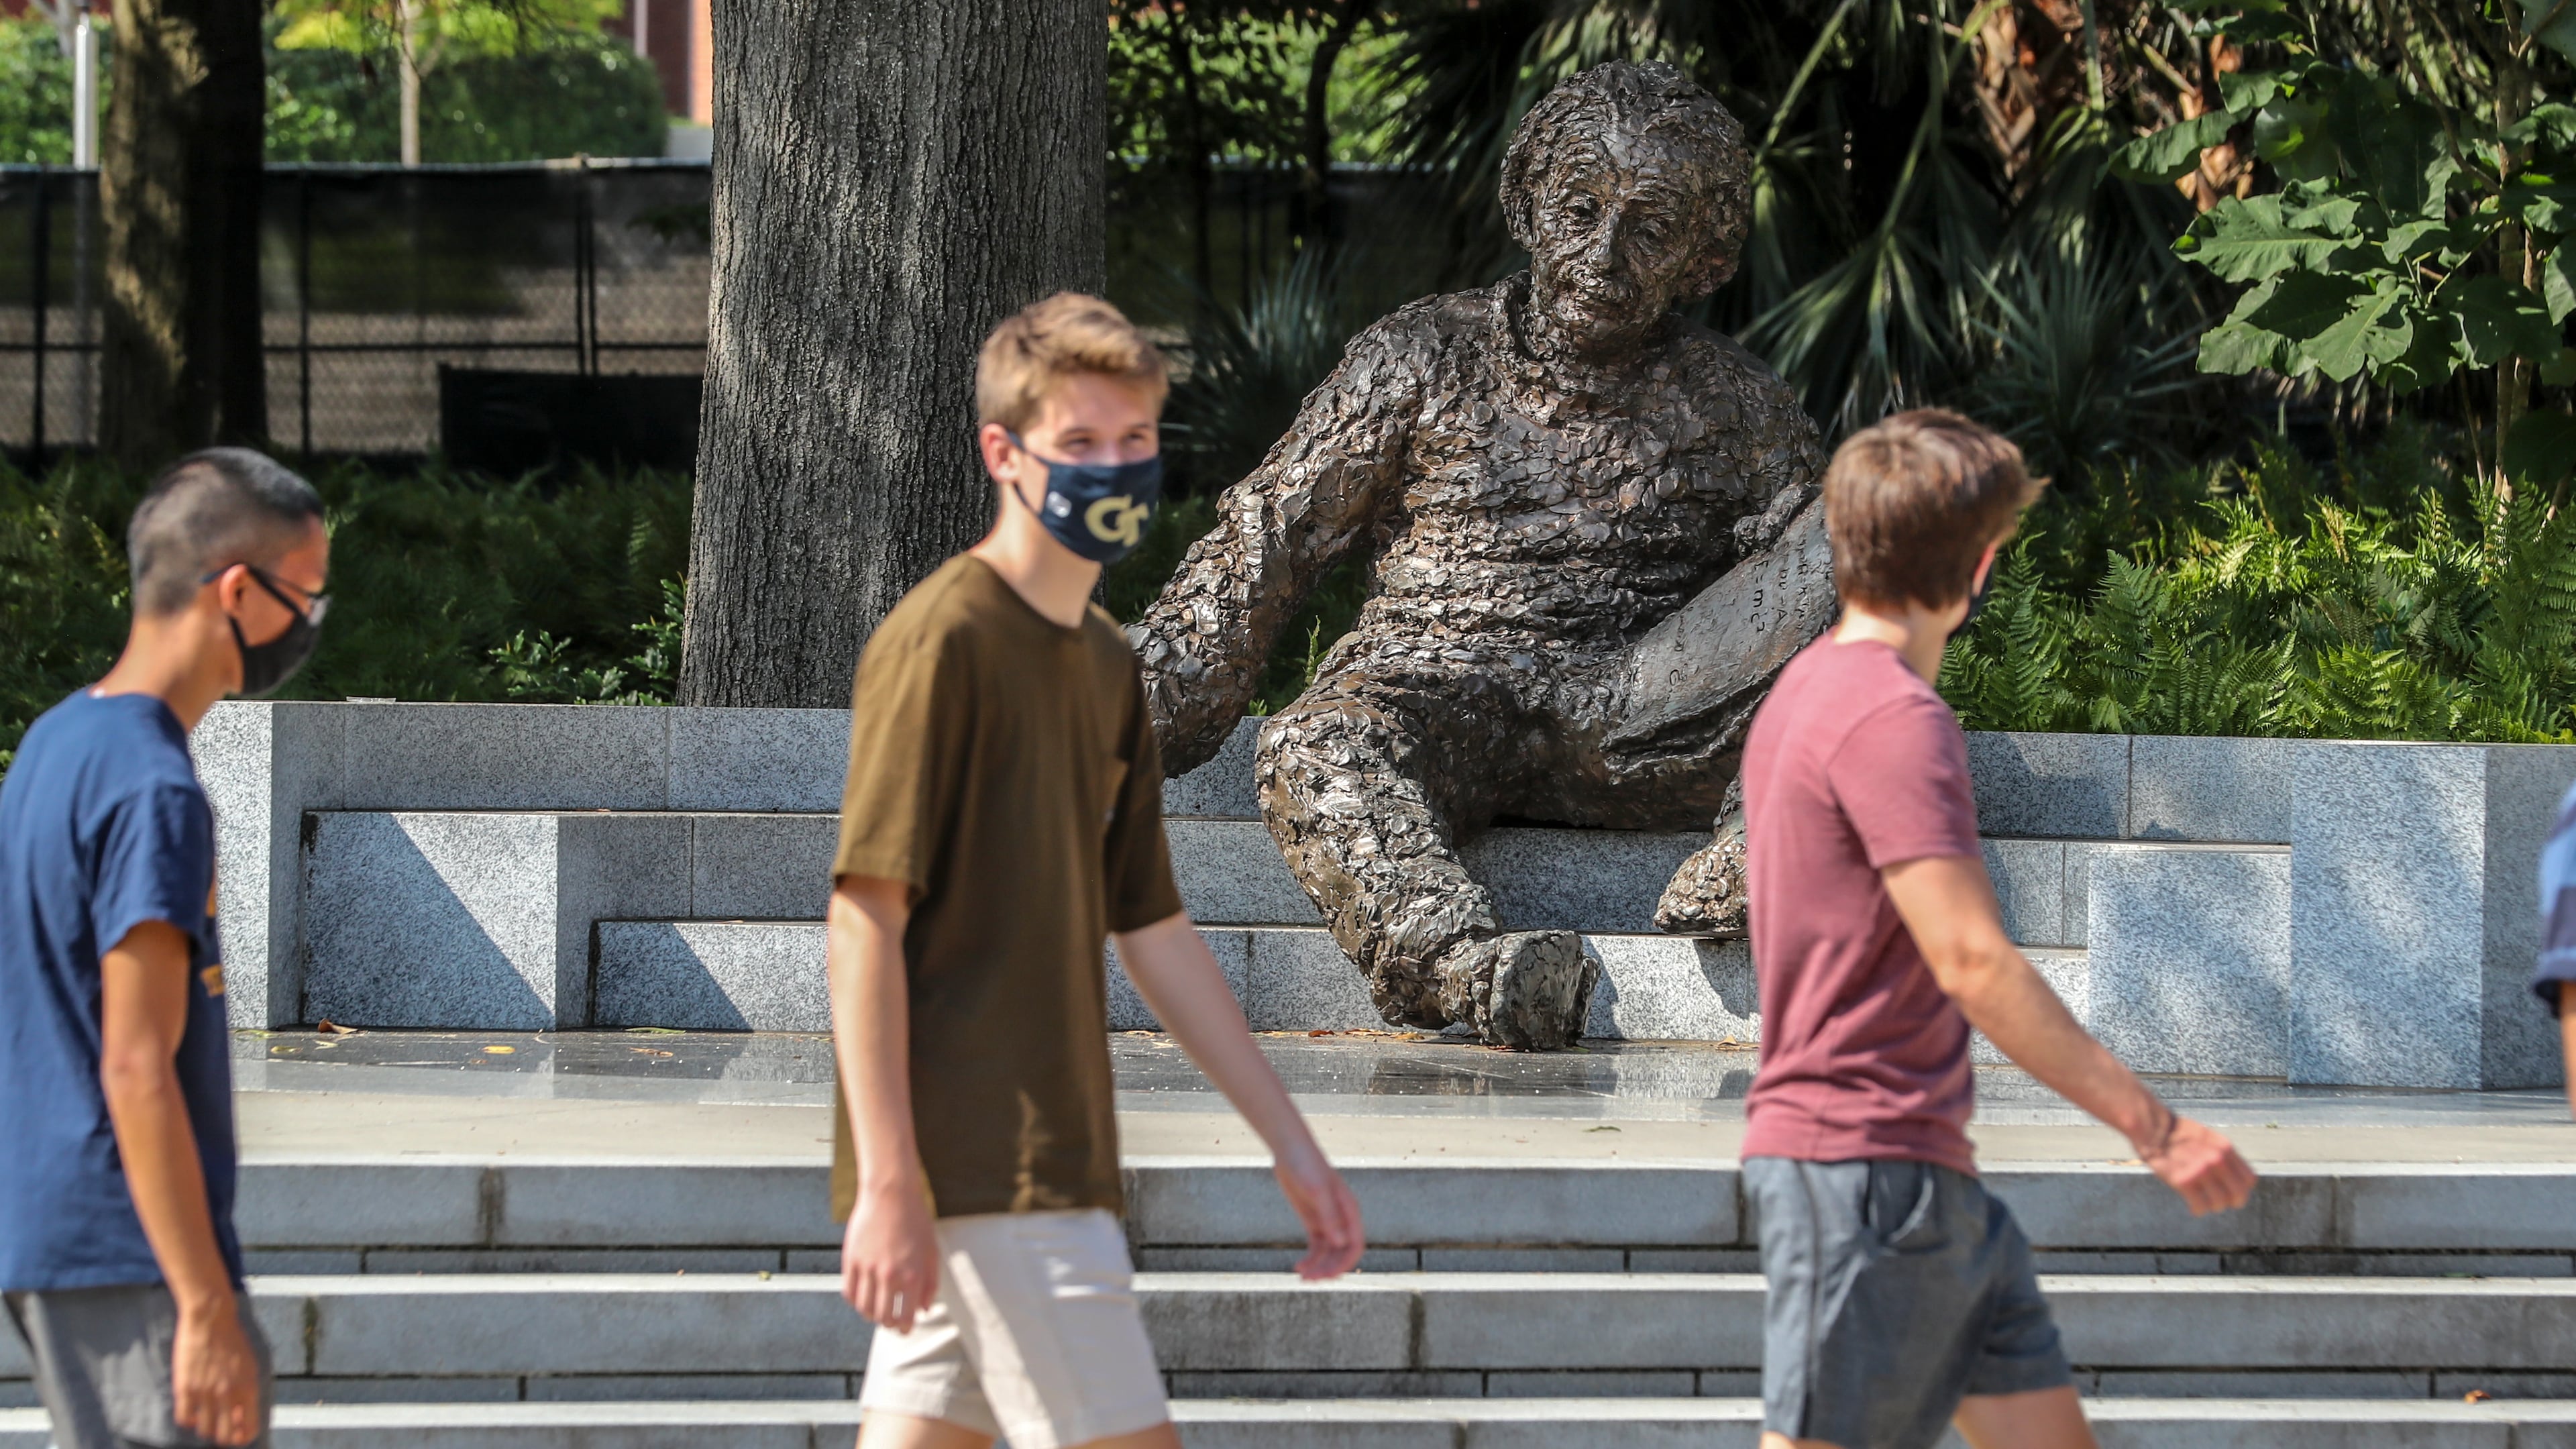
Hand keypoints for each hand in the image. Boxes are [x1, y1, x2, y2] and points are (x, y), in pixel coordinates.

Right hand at [171, 1294, 260, 1447]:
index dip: (243, 1437)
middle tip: (221, 1429)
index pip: (249, 1429)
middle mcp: (228, 1394)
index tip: (238, 1435)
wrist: (211, 1320)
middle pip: (224, 1436)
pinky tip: (193, 1410)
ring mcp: (205, 1392)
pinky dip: (189, 1419)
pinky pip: (184, 1418)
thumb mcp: (250, 1367)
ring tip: (207, 1417)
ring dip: (206, 1428)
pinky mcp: (185, 1387)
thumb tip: (241, 1420)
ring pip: (204, 1430)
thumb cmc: (233, 1342)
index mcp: (248, 1389)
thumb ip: (248, 1394)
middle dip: (224, 1437)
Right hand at [841, 1176, 939, 1330]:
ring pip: (864, 1308)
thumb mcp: (932, 1252)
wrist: (891, 1194)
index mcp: (913, 1276)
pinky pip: (849, 1292)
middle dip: (889, 1323)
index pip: (906, 1317)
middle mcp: (889, 1276)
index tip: (905, 1329)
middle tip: (891, 1321)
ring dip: (871, 1314)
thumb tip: (923, 1310)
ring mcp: (868, 1269)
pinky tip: (863, 1296)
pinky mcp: (852, 1260)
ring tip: (877, 1310)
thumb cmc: (916, 1221)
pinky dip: (855, 1301)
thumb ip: (931, 1284)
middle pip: (883, 1317)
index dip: (906, 1328)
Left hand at [1274, 1144, 1364, 1279]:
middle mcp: (1341, 1218)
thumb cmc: (1306, 1165)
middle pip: (1341, 1253)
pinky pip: (1316, 1246)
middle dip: (1328, 1268)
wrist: (1290, 1150)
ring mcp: (1327, 1220)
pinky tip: (1299, 1267)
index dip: (1344, 1263)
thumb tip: (1340, 1243)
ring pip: (1328, 1253)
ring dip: (1318, 1267)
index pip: (1355, 1245)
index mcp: (1349, 1211)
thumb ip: (1329, 1216)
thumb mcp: (1317, 1190)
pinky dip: (1310, 1258)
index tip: (1328, 1276)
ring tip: (1302, 1277)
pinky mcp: (1314, 1220)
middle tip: (1309, 1280)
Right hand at [2138, 1113, 2255, 1215]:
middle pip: (2238, 1194)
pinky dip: (2198, 1209)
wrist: (2150, 1128)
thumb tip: (2234, 1177)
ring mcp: (2200, 1170)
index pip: (2249, 1180)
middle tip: (2219, 1203)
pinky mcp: (2182, 1180)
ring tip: (2203, 1202)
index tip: (2232, 1192)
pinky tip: (2193, 1207)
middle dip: (2230, 1202)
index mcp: (2224, 1147)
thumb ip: (2222, 1156)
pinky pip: (2200, 1206)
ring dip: (2212, 1206)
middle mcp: (2216, 1159)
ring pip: (2219, 1203)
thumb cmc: (2176, 1134)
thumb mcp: (2207, 1138)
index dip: (2242, 1189)